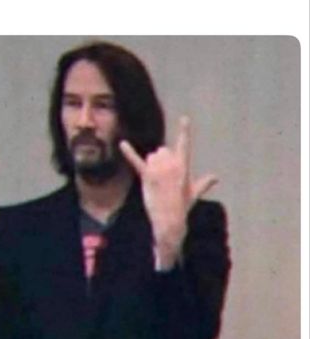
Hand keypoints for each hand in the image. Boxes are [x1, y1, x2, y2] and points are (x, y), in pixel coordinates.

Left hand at [119, 116, 217, 266]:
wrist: (169, 220)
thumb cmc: (183, 206)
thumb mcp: (194, 193)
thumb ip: (204, 183)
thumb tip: (216, 178)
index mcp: (183, 165)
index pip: (184, 144)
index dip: (184, 130)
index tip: (184, 118)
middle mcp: (170, 164)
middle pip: (163, 150)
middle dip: (162, 160)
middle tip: (164, 178)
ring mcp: (158, 169)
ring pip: (151, 156)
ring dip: (152, 164)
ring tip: (156, 180)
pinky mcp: (146, 176)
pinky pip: (136, 161)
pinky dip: (128, 152)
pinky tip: (122, 144)